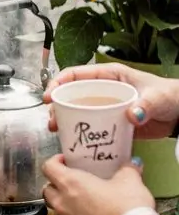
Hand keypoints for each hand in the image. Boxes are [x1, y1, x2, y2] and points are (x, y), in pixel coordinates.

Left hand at [41, 155, 154, 214]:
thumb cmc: (127, 209)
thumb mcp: (130, 180)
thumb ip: (127, 170)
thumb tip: (130, 165)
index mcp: (71, 184)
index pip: (48, 167)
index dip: (54, 162)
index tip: (64, 162)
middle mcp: (63, 205)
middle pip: (48, 191)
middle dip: (57, 186)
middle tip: (74, 184)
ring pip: (60, 214)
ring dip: (69, 210)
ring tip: (87, 209)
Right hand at [45, 62, 178, 139]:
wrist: (178, 113)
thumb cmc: (168, 96)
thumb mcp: (157, 96)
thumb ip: (145, 105)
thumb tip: (132, 116)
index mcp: (109, 75)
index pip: (76, 74)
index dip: (58, 82)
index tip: (49, 96)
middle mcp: (103, 89)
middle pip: (72, 94)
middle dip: (57, 106)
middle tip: (52, 120)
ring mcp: (105, 106)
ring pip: (77, 110)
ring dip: (64, 119)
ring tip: (58, 130)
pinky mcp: (110, 122)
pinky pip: (90, 125)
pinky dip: (80, 132)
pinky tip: (74, 141)